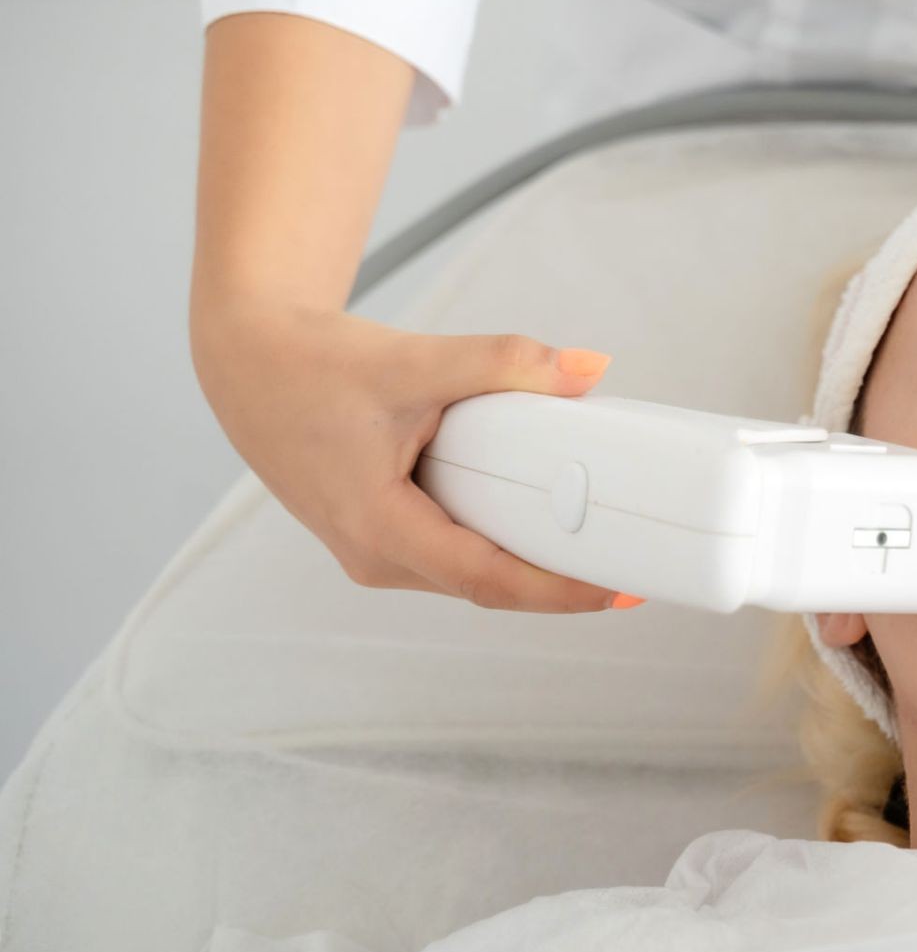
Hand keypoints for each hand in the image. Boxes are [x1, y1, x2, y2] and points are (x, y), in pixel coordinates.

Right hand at [190, 298, 646, 611]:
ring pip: (469, 576)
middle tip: (632, 573)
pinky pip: (453, 557)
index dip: (557, 591)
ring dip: (530, 570)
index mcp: (376, 526)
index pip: (485, 579)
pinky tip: (545, 530)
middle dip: (559, 586)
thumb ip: (504, 361)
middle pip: (485, 588)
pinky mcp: (379, 537)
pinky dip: (500, 547)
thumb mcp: (415, 360)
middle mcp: (373, 556)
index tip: (616, 590)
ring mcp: (373, 553)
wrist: (248, 361)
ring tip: (602, 554)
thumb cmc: (313, 365)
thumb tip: (589, 369)